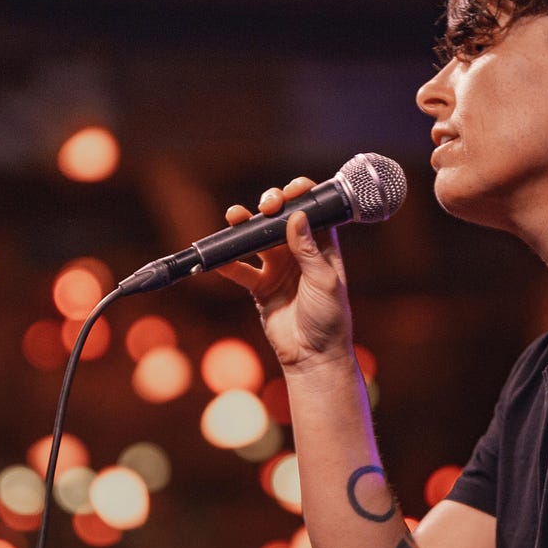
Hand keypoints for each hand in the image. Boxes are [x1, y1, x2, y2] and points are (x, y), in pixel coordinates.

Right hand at [216, 177, 354, 368]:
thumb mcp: (323, 281)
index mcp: (322, 247)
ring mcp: (278, 269)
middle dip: (271, 206)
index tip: (291, 191)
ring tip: (234, 216)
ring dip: (244, 227)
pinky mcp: (260, 287)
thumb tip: (297, 216)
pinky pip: (241, 270)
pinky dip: (228, 263)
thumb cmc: (330, 318)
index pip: (311, 212)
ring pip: (257, 240)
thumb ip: (309, 250)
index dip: (301, 196)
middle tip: (266, 206)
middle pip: (281, 220)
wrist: (314, 356)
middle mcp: (299, 253)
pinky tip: (217, 258)